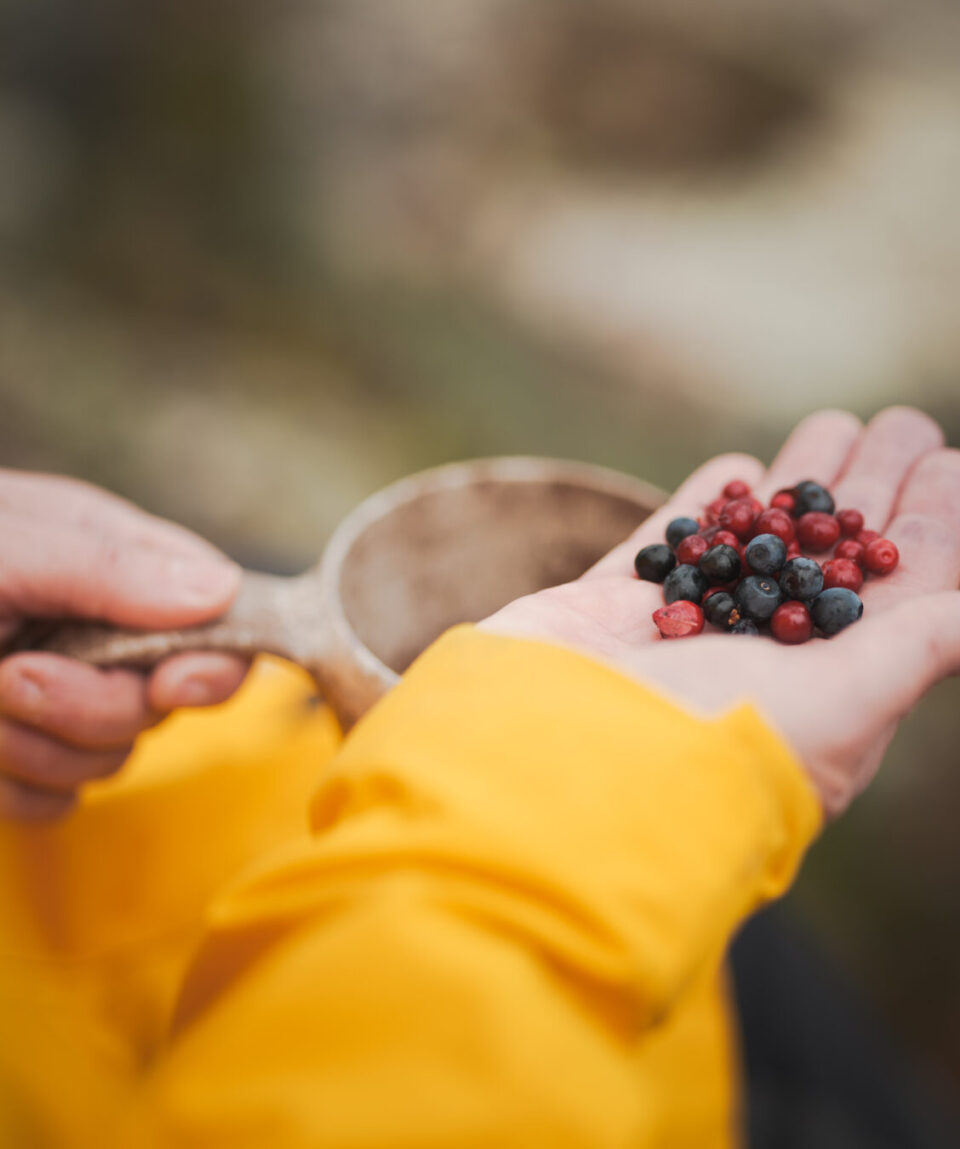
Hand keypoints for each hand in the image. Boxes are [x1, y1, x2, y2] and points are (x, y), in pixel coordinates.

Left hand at [0, 470, 248, 820]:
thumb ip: (104, 565)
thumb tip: (222, 589)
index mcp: (107, 569)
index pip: (211, 622)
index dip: (210, 661)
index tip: (175, 683)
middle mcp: (93, 638)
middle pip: (157, 707)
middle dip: (85, 705)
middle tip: (11, 676)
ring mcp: (53, 704)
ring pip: (104, 762)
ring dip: (29, 745)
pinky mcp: (13, 764)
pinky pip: (51, 804)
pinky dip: (7, 785)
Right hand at [481, 407, 959, 816]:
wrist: (560, 761)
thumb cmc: (716, 744)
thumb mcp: (841, 707)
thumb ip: (910, 652)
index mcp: (826, 686)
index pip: (895, 594)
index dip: (926, 526)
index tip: (947, 462)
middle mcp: (759, 658)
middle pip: (828, 555)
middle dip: (865, 488)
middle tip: (897, 422)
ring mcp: (683, 629)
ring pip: (755, 541)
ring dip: (797, 483)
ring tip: (832, 422)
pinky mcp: (615, 607)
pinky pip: (671, 542)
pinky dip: (703, 503)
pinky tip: (736, 464)